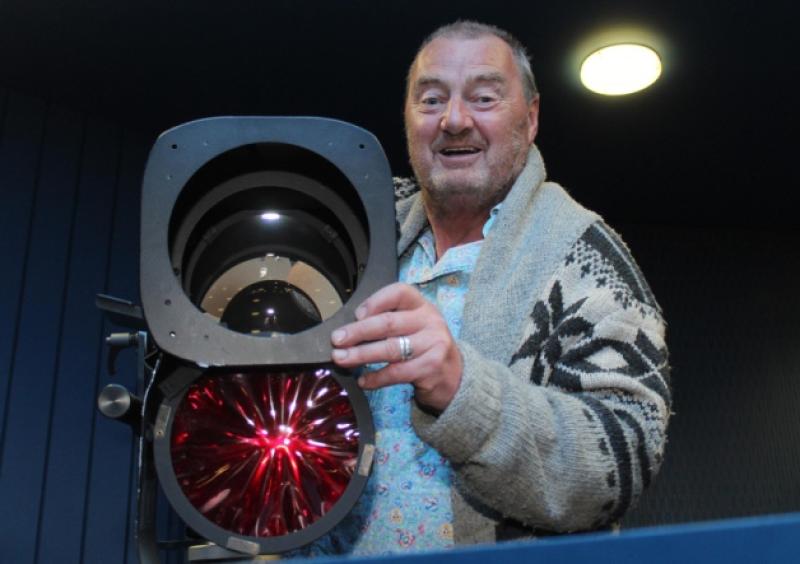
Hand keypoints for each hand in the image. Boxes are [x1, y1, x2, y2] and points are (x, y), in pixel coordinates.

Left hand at [330, 282, 462, 412]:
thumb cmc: (425, 348)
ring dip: (361, 354)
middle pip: (388, 323)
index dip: (375, 301)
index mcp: (422, 306)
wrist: (455, 376)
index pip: (399, 292)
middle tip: (337, 339)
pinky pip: (396, 373)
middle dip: (358, 331)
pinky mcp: (431, 368)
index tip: (356, 314)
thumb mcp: (414, 326)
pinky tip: (364, 381)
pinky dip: (376, 378)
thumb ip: (389, 322)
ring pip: (390, 349)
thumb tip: (350, 329)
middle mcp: (429, 321)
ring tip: (341, 358)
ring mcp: (433, 344)